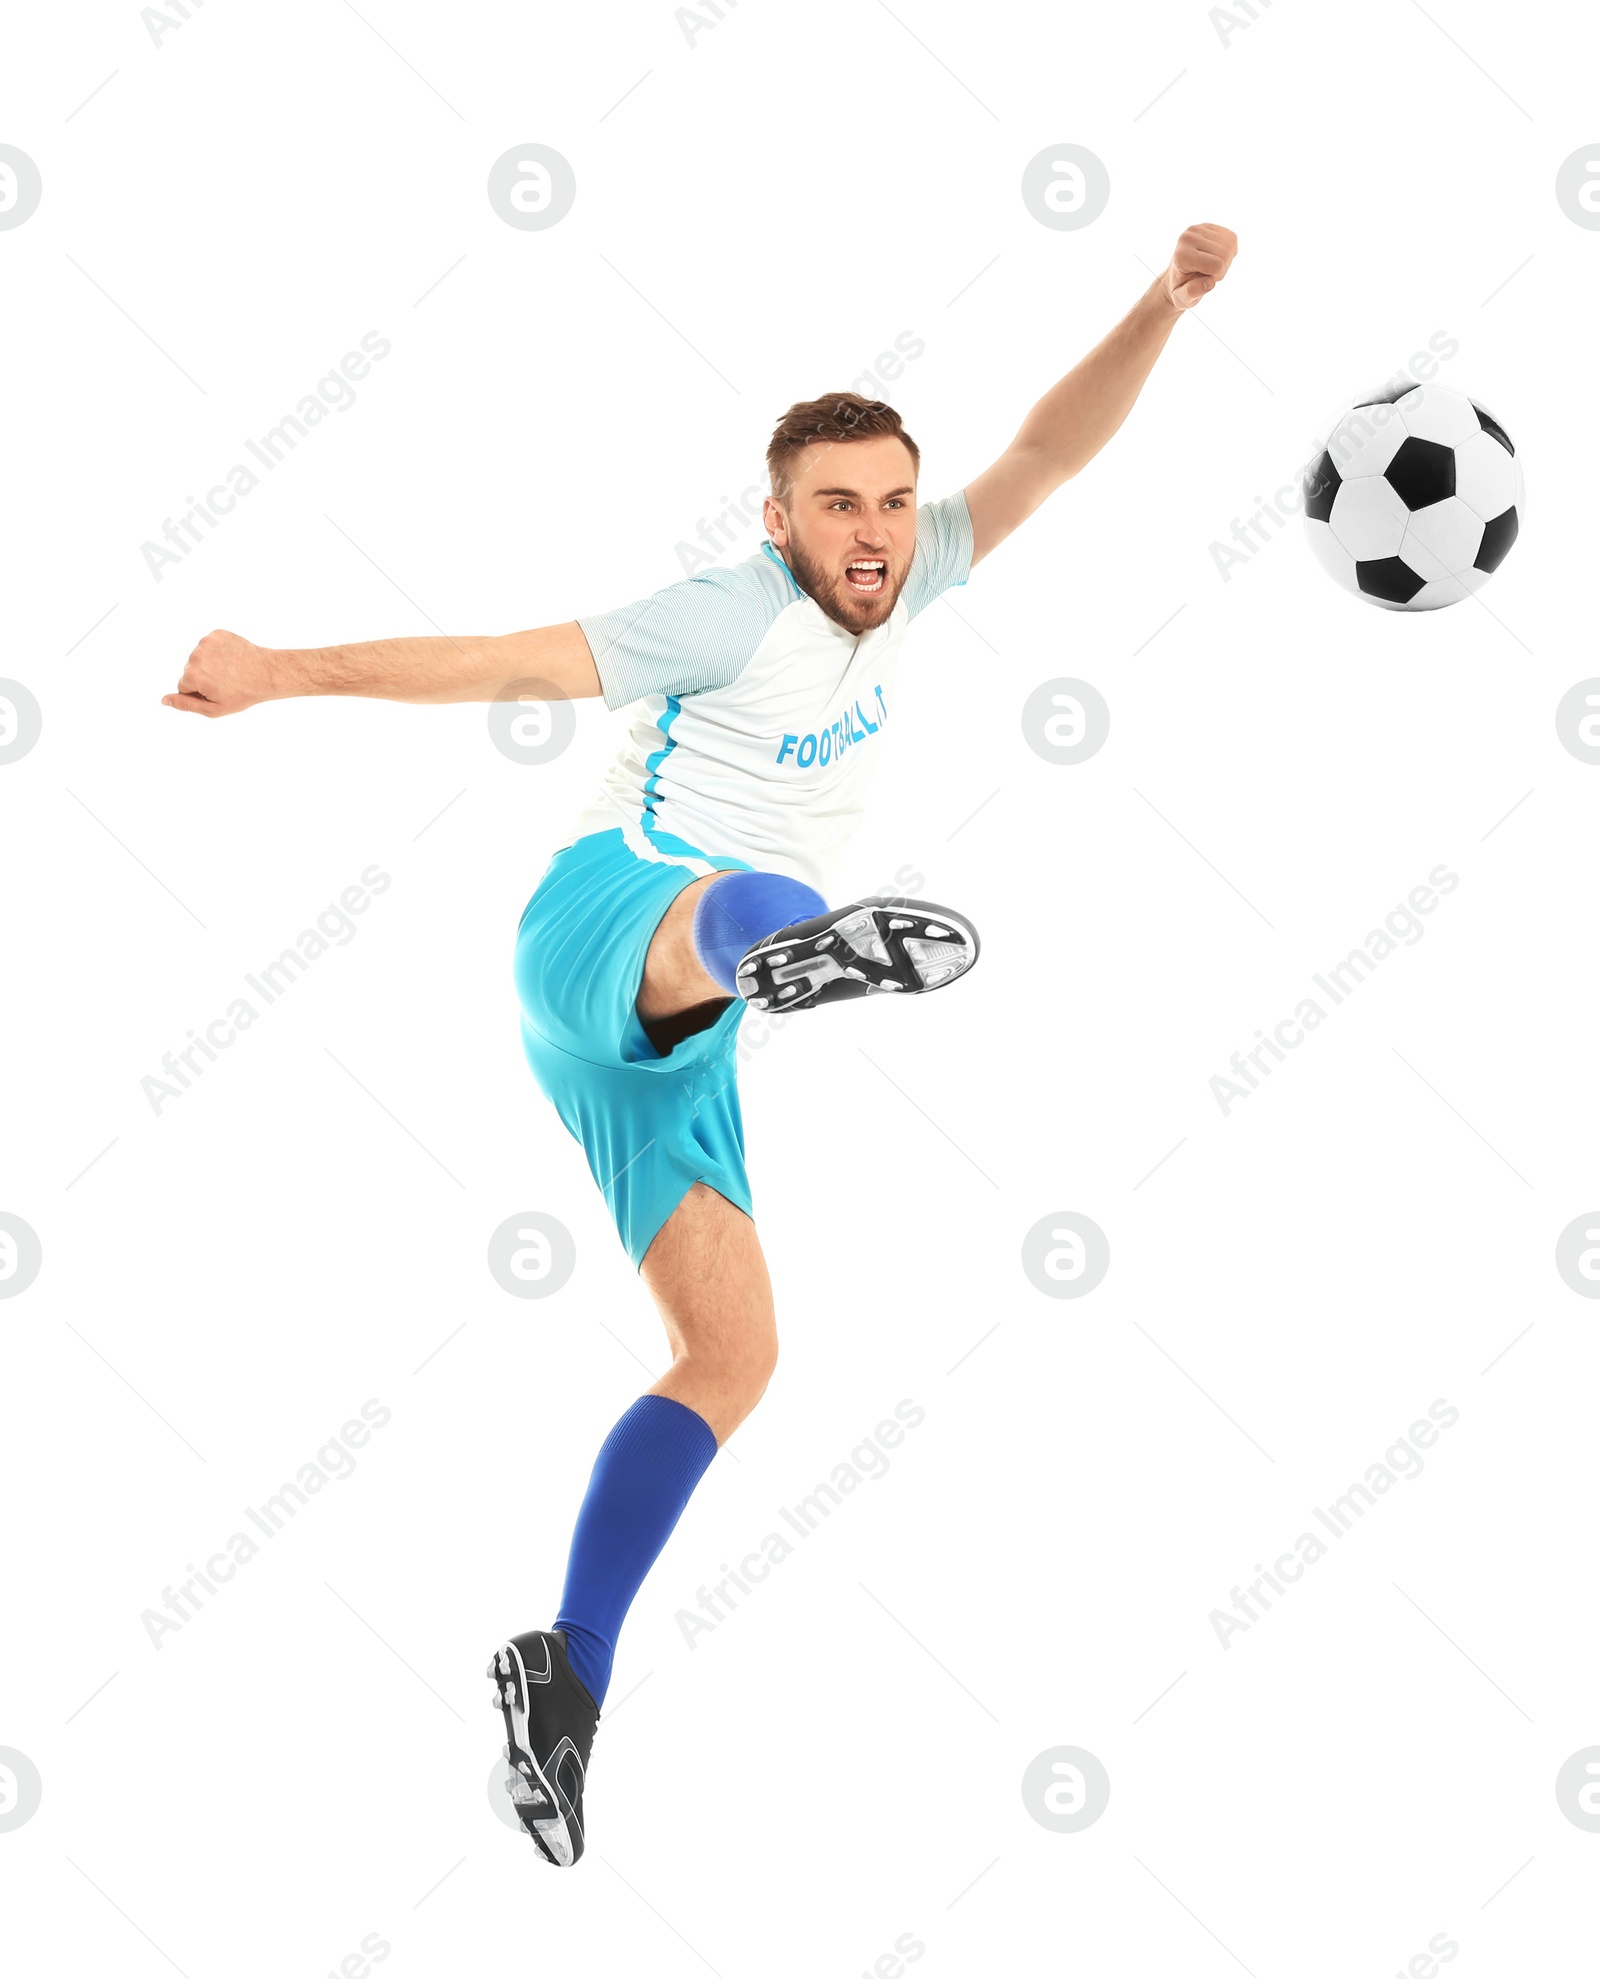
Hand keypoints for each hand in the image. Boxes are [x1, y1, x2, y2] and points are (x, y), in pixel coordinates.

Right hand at [163, 629, 277, 716]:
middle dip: (203, 677)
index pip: (182, 685)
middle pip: (189, 670)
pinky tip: (230, 659)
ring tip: (229, 670)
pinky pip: (209, 646)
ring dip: (210, 664)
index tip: (216, 691)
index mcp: (192, 675)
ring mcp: (206, 642)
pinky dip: (217, 652)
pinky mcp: (217, 634)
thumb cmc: (242, 694)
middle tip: (225, 682)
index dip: (199, 692)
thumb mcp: (213, 708)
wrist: (266, 674)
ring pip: (199, 657)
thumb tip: (164, 700)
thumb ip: (186, 704)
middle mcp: (196, 656)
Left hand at [1161, 223, 1237, 311]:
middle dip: (1223, 268)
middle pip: (1225, 253)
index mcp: (1181, 255)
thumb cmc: (1180, 290)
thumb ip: (1193, 293)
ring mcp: (1197, 229)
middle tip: (1210, 274)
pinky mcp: (1206, 226)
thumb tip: (1209, 282)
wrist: (1176, 277)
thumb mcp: (1182, 299)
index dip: (1217, 277)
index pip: (1216, 265)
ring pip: (1230, 244)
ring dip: (1227, 259)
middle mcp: (1188, 237)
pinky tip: (1217, 256)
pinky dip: (1229, 250)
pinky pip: (1231, 237)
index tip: (1207, 280)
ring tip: (1212, 266)